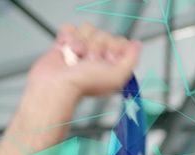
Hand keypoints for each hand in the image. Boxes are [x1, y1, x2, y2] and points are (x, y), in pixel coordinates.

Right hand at [26, 23, 140, 102]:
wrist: (57, 84)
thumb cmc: (85, 84)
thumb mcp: (118, 75)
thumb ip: (131, 59)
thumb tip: (137, 45)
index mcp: (112, 63)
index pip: (119, 41)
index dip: (114, 48)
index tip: (108, 61)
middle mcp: (98, 56)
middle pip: (104, 34)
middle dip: (96, 48)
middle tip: (89, 63)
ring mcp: (81, 49)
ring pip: (87, 29)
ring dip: (82, 43)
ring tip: (77, 59)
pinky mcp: (65, 43)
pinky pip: (70, 28)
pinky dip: (68, 38)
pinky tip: (67, 51)